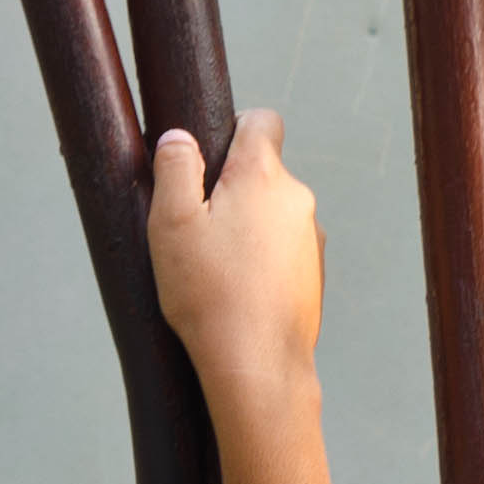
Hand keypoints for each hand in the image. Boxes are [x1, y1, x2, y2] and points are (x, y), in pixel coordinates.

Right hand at [147, 111, 321, 402]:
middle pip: (263, 172)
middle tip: (197, 228)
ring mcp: (310, 238)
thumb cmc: (209, 293)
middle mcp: (296, 199)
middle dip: (232, 189)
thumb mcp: (170, 223)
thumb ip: (175, 168)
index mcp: (261, 176)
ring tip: (214, 268)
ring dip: (247, 228)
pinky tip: (237, 290)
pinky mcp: (313, 272)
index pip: (261, 121)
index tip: (208, 160)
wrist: (257, 363)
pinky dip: (262, 260)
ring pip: (273, 214)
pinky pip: (283, 250)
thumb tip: (178, 137)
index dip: (234, 129)